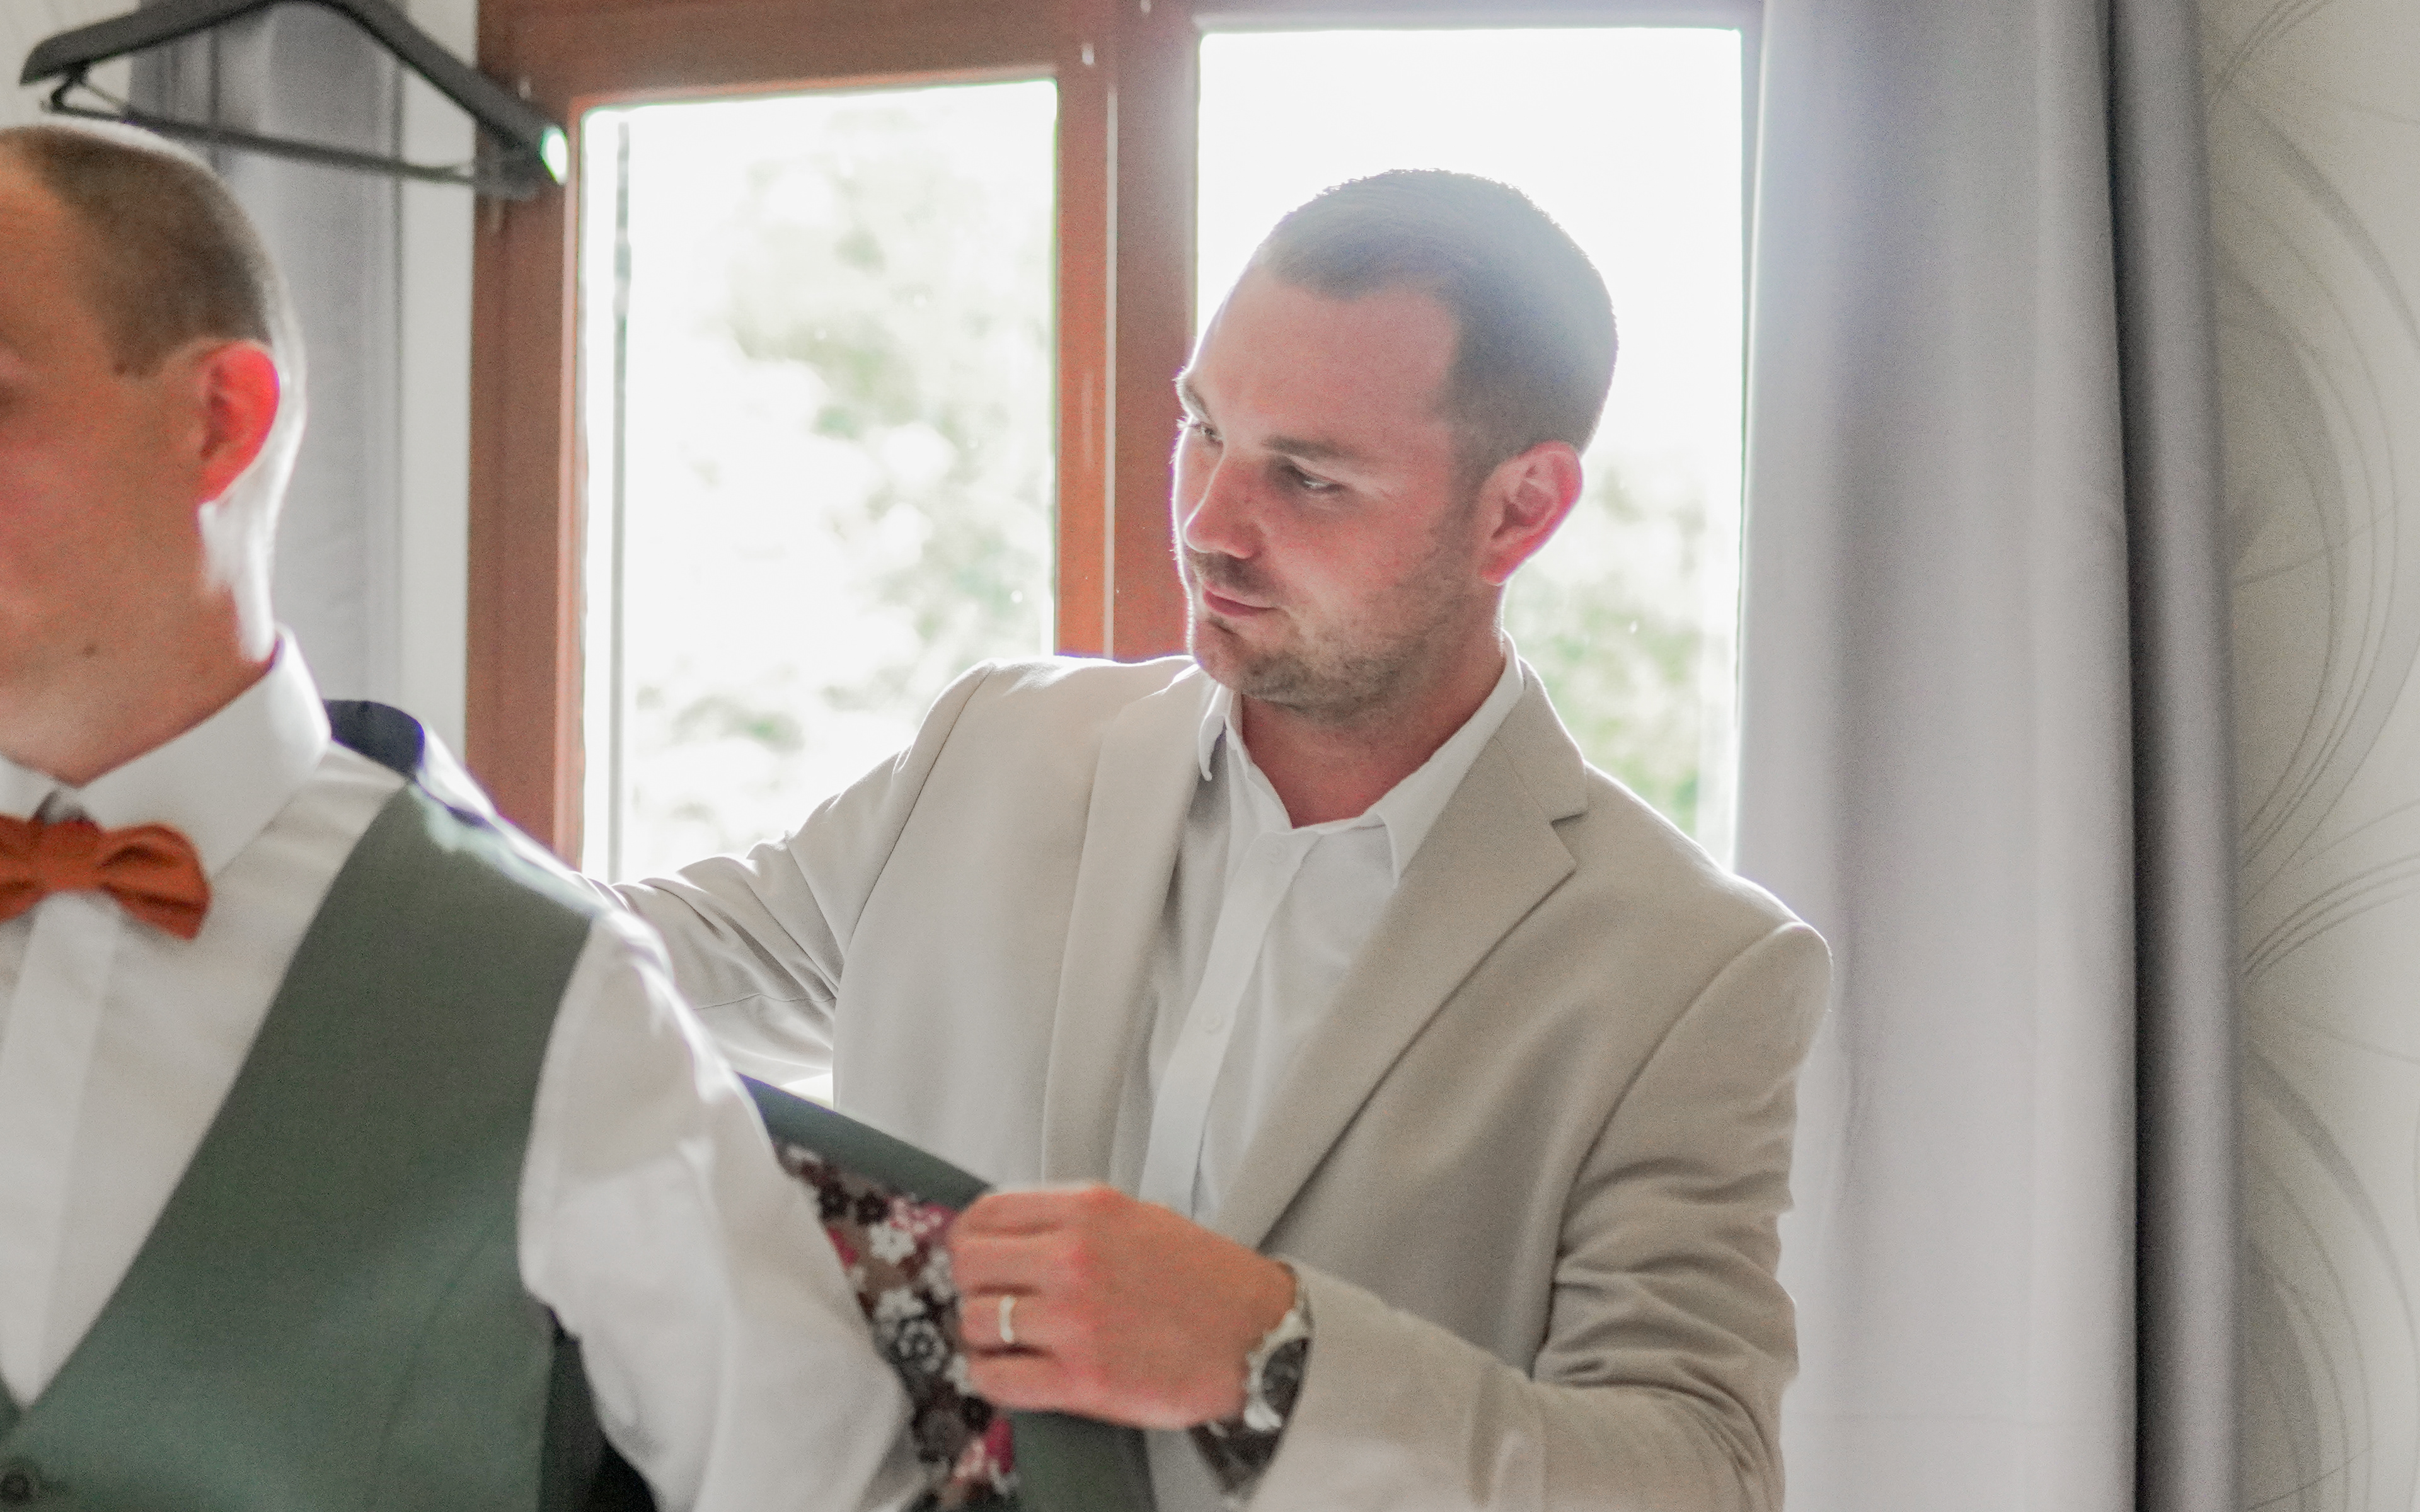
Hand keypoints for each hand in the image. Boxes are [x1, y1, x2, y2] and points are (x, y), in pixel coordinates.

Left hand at [947, 1183, 1295, 1429]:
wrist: (1258, 1338)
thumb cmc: (1206, 1282)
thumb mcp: (1140, 1217)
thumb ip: (1075, 1220)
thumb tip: (1014, 1234)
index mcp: (1088, 1211)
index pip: (986, 1213)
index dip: (968, 1238)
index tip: (972, 1255)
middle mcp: (1074, 1258)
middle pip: (968, 1265)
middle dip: (972, 1286)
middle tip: (991, 1300)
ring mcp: (1074, 1319)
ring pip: (976, 1322)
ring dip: (983, 1335)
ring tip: (1007, 1341)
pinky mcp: (1080, 1378)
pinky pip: (996, 1378)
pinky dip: (993, 1378)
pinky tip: (1012, 1373)